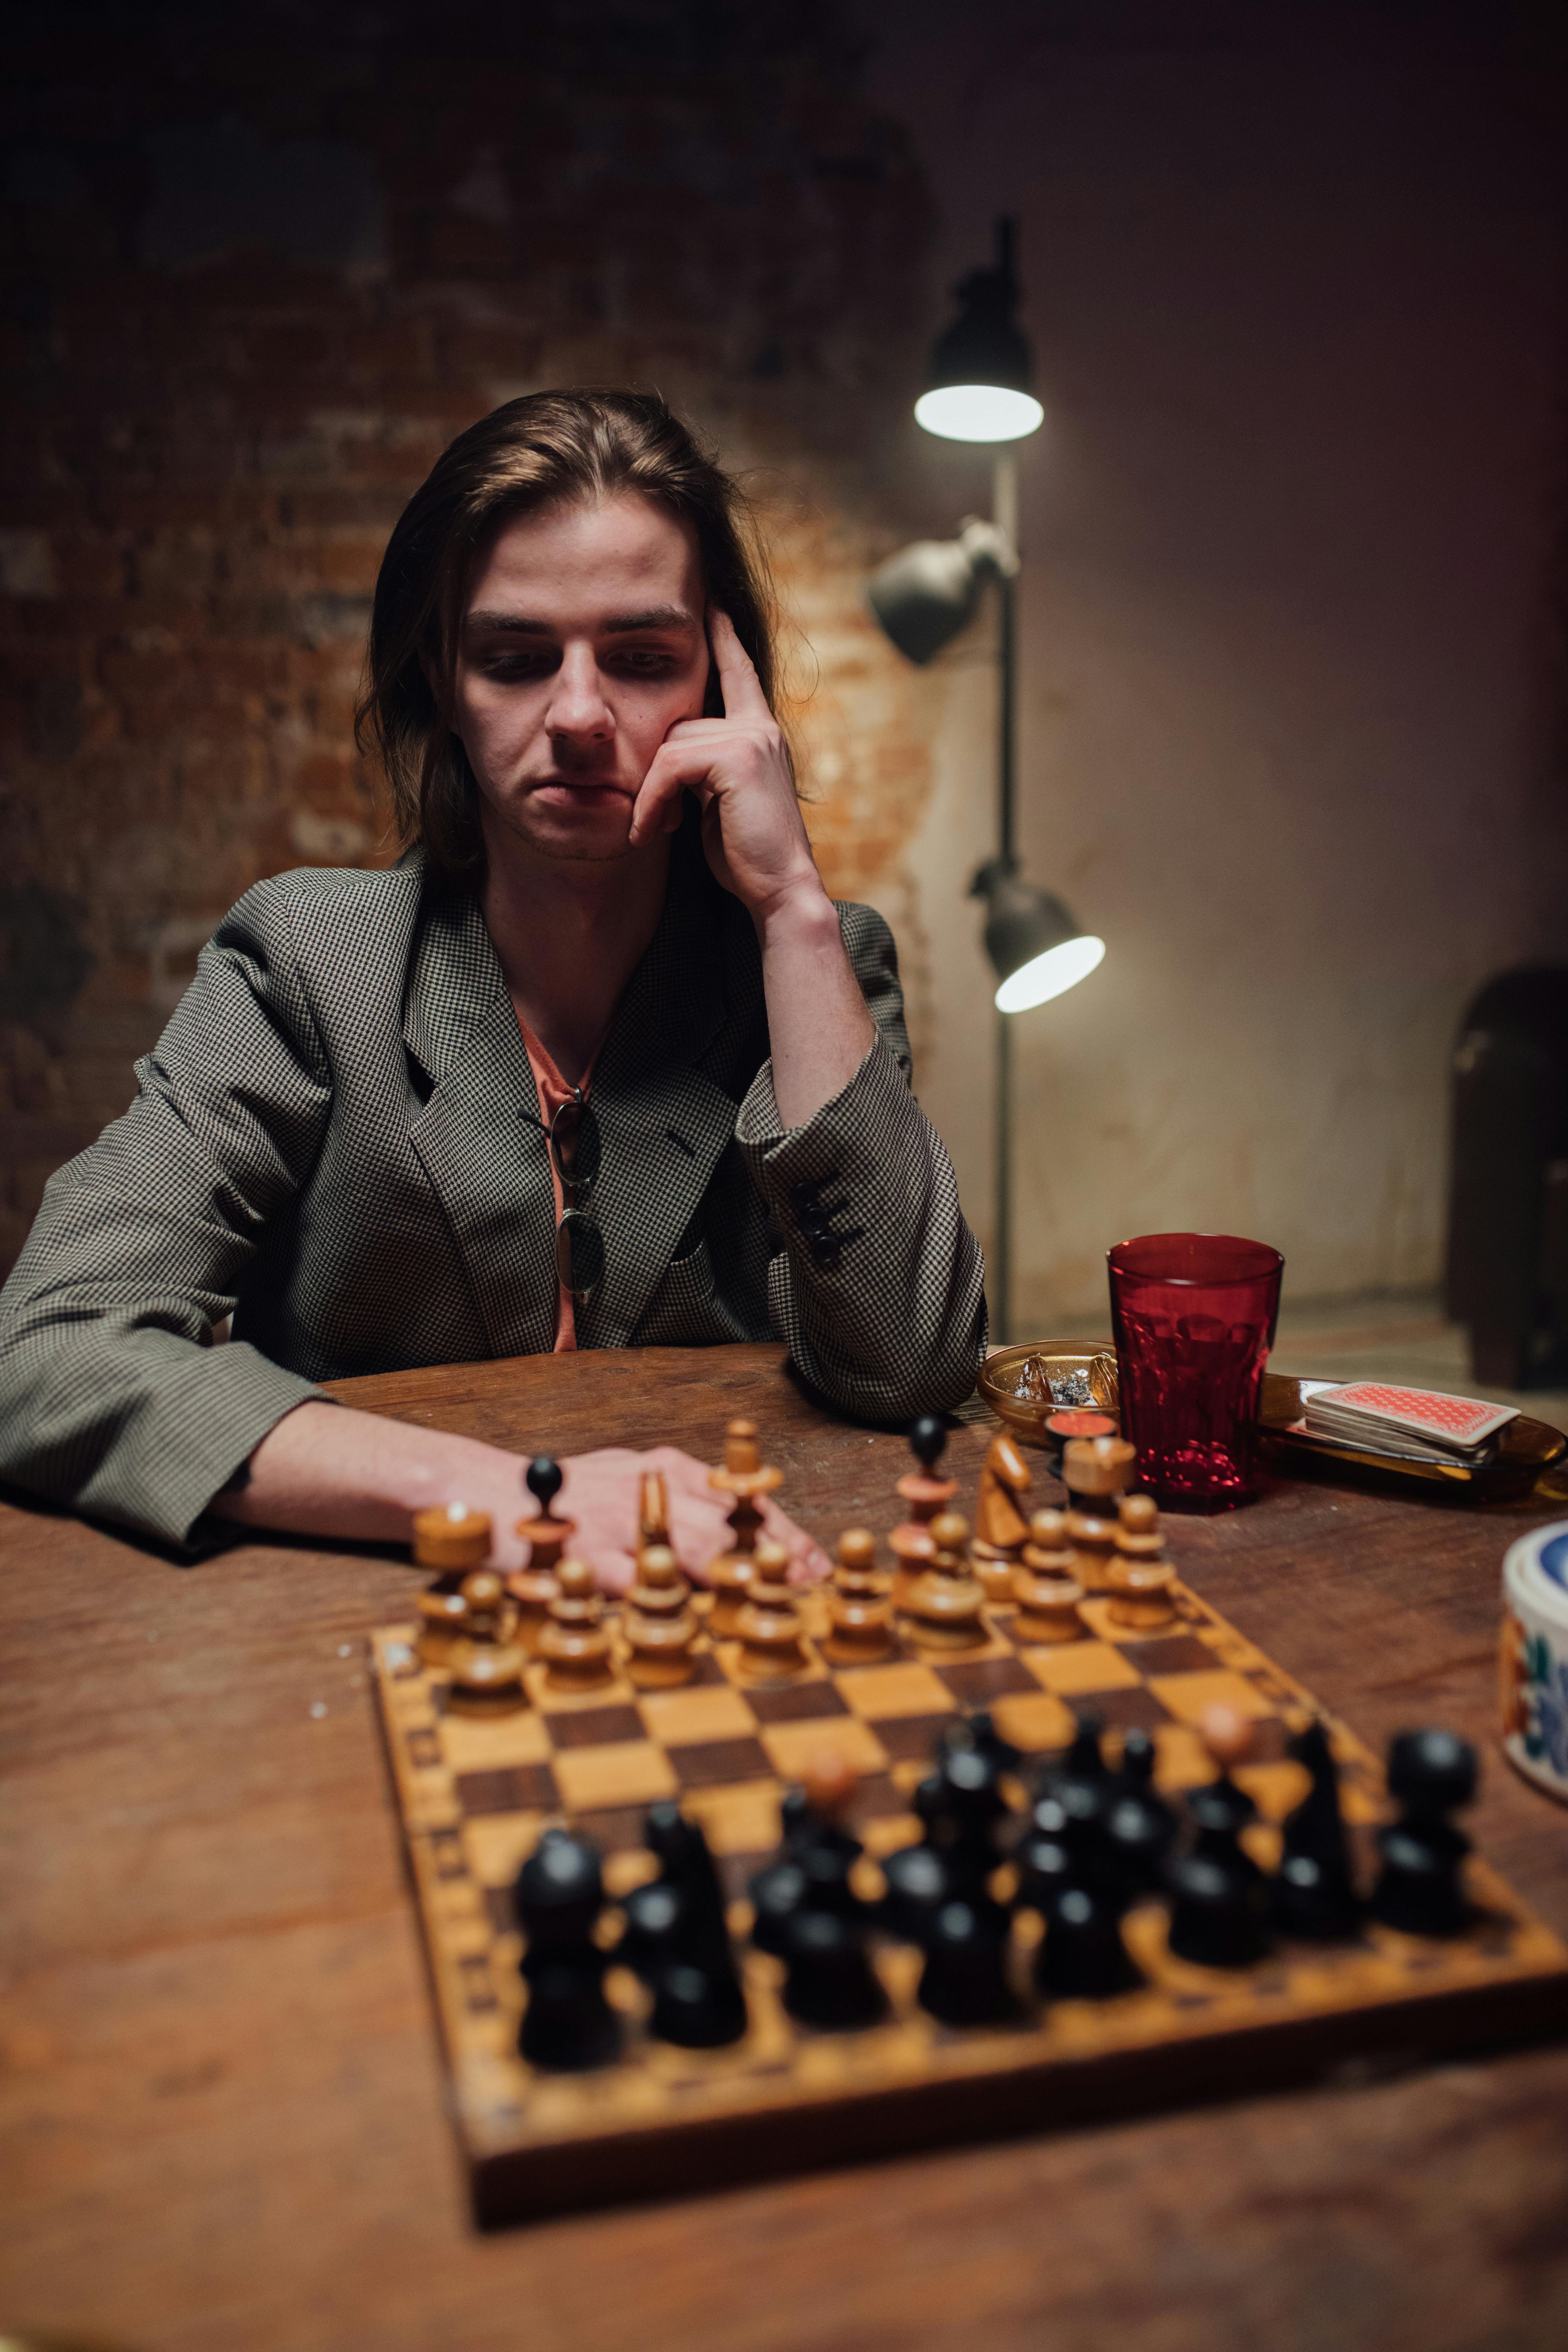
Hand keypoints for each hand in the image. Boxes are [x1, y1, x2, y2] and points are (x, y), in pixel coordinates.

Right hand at [556, 1443, 830, 1594]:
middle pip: (725, 1526)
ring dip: (734, 1577)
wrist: (488, 1491)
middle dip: (772, 1559)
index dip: (783, 1533)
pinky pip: (633, 1582)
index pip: (740, 1498)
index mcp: (666, 1468)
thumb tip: (748, 1526)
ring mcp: (617, 1524)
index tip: (816, 1563)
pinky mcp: (585, 1554)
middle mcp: (648, 1490)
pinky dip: (665, 1599)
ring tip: (768, 1600)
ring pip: (689, 1551)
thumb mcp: (635, 1476)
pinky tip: (696, 1618)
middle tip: (808, 1586)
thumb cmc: (570, 1494)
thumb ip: (686, 1498)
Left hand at [628, 608, 823, 924]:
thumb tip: (670, 758)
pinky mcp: (736, 757)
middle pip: (680, 724)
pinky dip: (652, 801)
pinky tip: (652, 831)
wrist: (780, 888)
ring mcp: (751, 739)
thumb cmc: (748, 855)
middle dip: (658, 774)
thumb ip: (704, 768)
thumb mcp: (722, 801)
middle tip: (655, 821)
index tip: (712, 605)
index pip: (739, 674)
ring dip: (652, 793)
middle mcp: (759, 729)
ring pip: (670, 746)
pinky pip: (670, 766)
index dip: (724, 638)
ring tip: (655, 830)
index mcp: (760, 735)